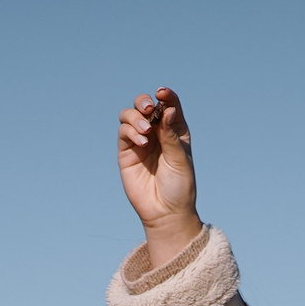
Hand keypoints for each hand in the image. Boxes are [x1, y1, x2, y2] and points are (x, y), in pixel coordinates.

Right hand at [117, 88, 201, 264]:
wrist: (165, 212)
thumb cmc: (179, 187)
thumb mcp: (180, 159)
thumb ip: (170, 135)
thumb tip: (167, 110)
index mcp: (175, 130)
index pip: (169, 105)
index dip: (165, 95)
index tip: (162, 93)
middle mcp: (156, 133)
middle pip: (145, 106)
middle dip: (144, 102)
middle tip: (149, 109)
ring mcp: (140, 141)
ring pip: (130, 116)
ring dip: (136, 117)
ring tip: (146, 131)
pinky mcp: (126, 152)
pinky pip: (123, 133)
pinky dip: (131, 132)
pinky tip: (142, 142)